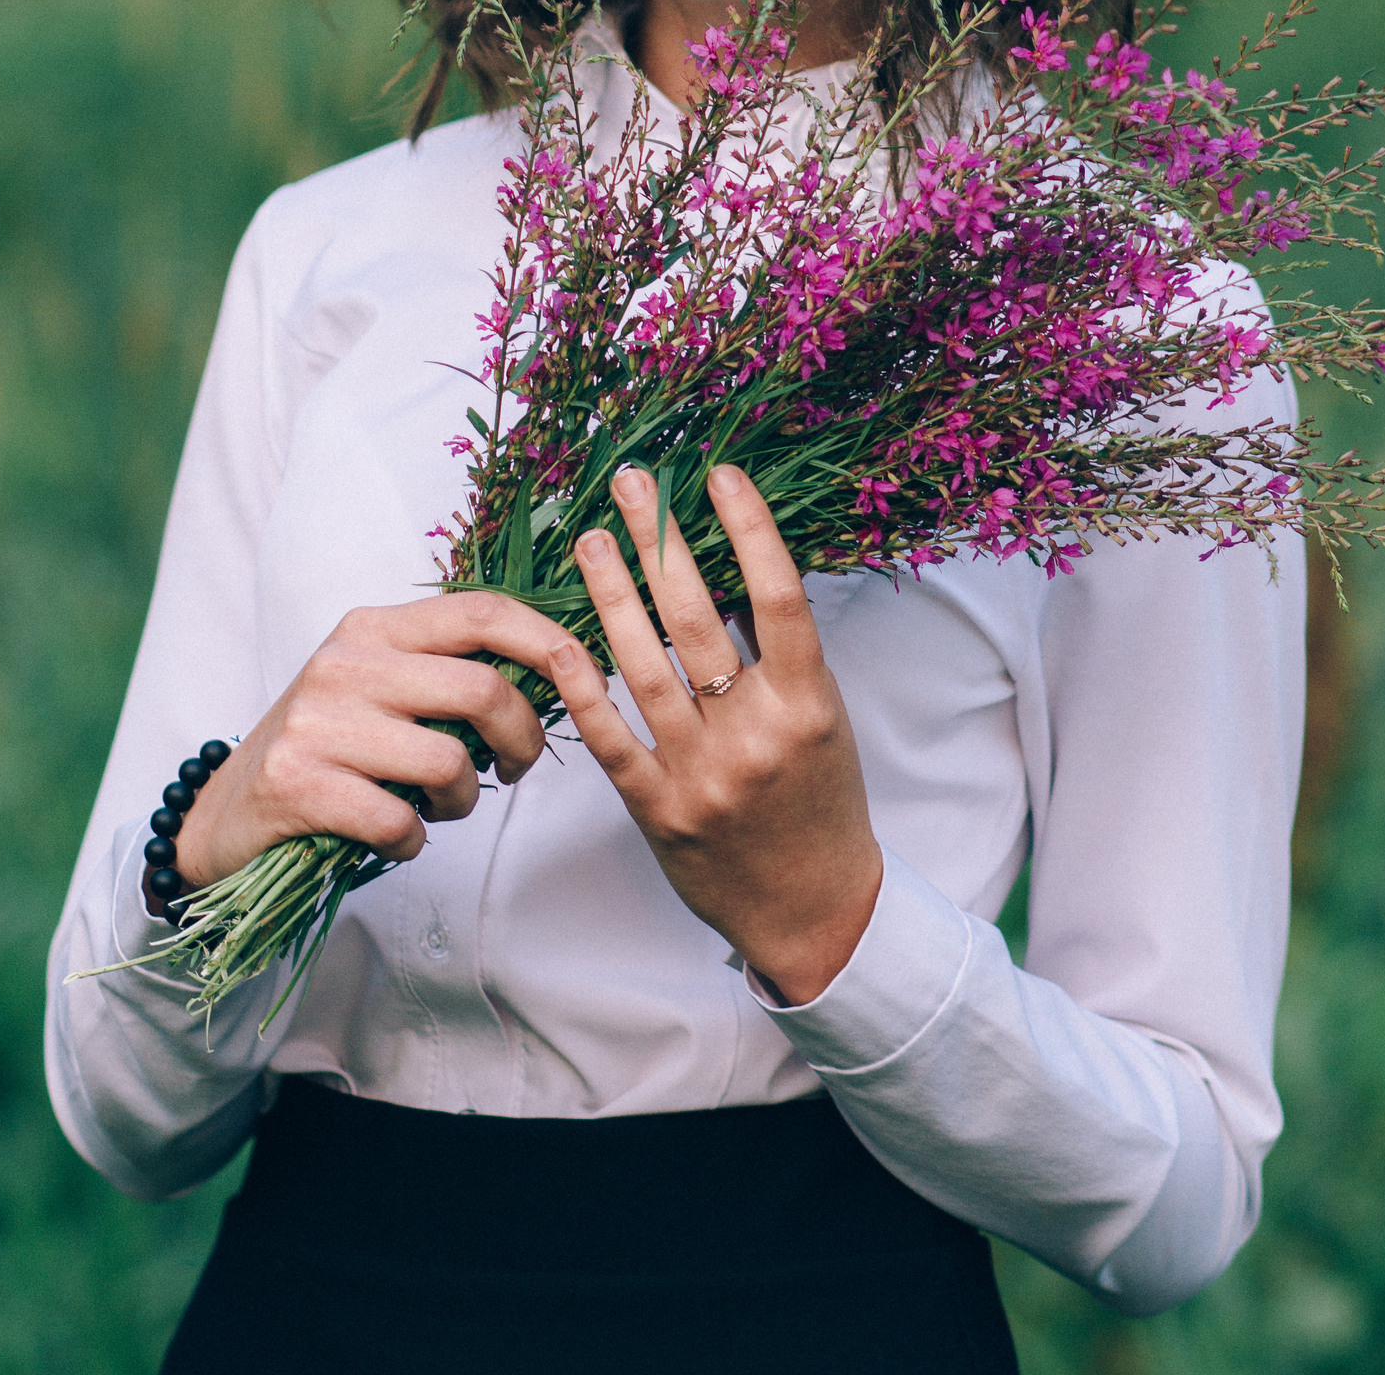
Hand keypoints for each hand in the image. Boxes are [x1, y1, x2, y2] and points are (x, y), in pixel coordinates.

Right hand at [162, 592, 561, 898]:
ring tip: (441, 808)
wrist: (222, 815)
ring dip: (465, 802)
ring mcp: (316, 722)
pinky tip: (396, 837)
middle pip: (481, 689)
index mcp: (373, 628)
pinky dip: (414, 841)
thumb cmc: (327, 749)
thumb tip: (553, 673)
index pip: (480, 612)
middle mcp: (344, 662)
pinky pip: (399, 821)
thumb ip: (444, 672)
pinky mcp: (297, 785)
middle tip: (514, 770)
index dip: (547, 639)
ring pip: (448, 762)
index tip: (586, 674)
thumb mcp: (377, 687)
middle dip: (524, 740)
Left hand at [548, 463, 882, 1005]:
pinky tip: (560, 637)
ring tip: (590, 540)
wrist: (813, 910)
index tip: (720, 474)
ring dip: (611, 595)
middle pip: (698, 620)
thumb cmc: (823, 802)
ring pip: (644, 667)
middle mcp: (754, 736)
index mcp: (809, 706)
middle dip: (661, 542)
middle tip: (633, 484)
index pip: (779, 598)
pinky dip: (583, 686)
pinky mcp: (656, 810)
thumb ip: (782, 658)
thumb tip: (730, 571)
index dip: (749, 530)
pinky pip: (610, 737)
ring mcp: (701, 774)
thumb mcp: (825, 721)